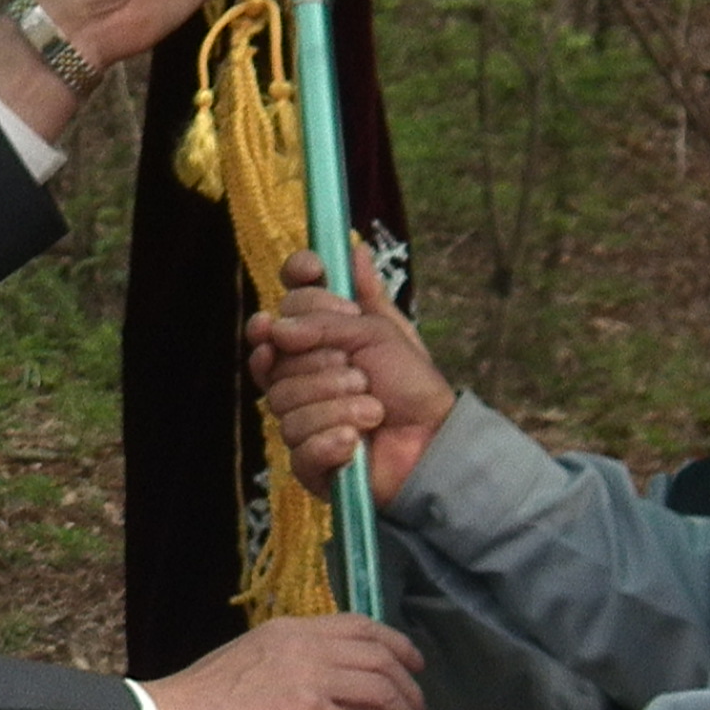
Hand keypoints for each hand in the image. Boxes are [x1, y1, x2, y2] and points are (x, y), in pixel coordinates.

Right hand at [133, 613, 423, 709]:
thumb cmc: (205, 695)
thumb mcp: (253, 654)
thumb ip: (295, 654)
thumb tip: (337, 674)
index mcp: (290, 630)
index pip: (359, 625)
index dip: (396, 643)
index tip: (412, 661)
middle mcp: (304, 648)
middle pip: (380, 657)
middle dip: (408, 685)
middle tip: (415, 707)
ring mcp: (309, 680)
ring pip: (381, 687)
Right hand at [247, 237, 455, 505]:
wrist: (433, 443)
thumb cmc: (411, 386)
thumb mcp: (385, 334)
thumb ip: (359, 299)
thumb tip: (353, 249)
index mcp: (317, 341)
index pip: (286, 303)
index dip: (295, 283)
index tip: (312, 270)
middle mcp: (299, 376)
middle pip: (276, 355)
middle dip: (323, 364)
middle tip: (361, 374)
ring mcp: (298, 418)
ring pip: (284, 402)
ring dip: (338, 404)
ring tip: (374, 411)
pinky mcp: (305, 461)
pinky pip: (298, 444)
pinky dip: (333, 440)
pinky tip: (355, 442)